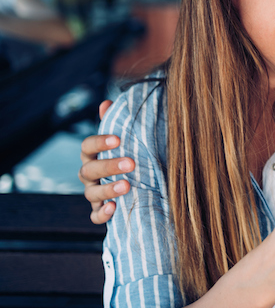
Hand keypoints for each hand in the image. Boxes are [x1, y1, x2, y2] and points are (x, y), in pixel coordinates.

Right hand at [78, 100, 134, 223]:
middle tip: (131, 163)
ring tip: (127, 185)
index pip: (87, 146)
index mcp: (93, 156)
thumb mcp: (128, 141)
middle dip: (109, 165)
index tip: (118, 139)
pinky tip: (114, 208)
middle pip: (89, 170)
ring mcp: (93, 194)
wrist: (144, 187)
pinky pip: (95, 216)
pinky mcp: (100, 212)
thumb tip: (107, 102)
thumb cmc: (132, 157)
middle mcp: (90, 175)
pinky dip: (102, 213)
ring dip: (108, 189)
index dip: (99, 142)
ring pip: (91, 193)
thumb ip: (117, 123)